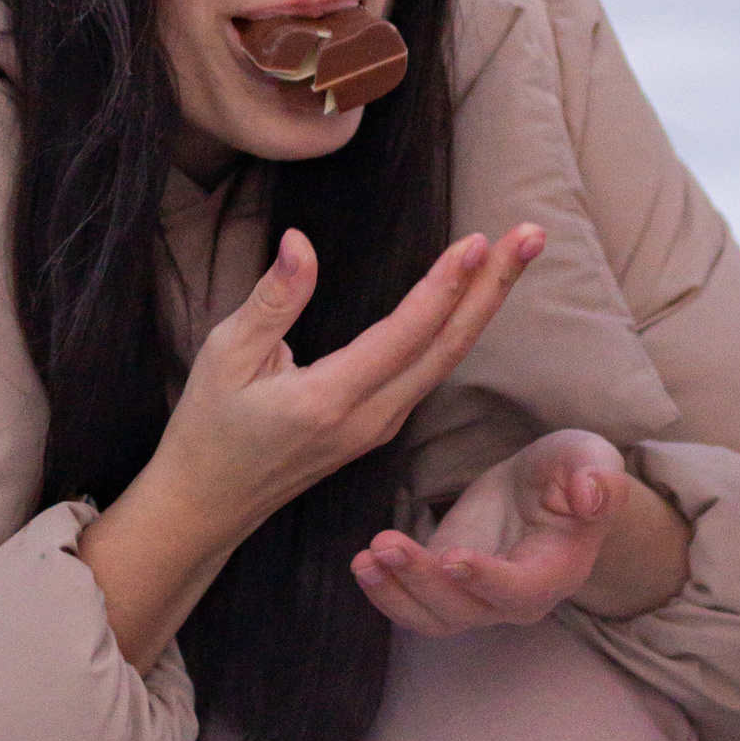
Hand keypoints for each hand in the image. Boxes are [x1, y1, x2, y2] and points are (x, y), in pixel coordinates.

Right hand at [80, 220, 545, 666]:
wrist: (206, 504)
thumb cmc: (209, 426)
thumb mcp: (224, 355)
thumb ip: (273, 300)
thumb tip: (302, 242)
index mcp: (329, 399)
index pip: (405, 336)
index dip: (445, 287)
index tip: (477, 241)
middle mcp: (368, 419)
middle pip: (448, 348)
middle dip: (494, 288)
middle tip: (533, 236)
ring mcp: (379, 428)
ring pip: (446, 360)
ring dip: (484, 304)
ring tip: (518, 254)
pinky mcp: (378, 428)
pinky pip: (430, 372)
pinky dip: (459, 327)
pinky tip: (475, 295)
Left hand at [352, 429, 629, 632]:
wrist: (546, 486)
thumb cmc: (573, 472)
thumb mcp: (592, 458)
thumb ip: (599, 478)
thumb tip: (590, 495)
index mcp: (557, 572)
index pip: (521, 590)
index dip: (488, 580)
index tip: (453, 557)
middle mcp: (515, 599)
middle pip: (466, 610)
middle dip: (422, 582)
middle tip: (385, 545)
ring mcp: (477, 597)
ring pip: (433, 616)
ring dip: (394, 593)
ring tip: (365, 559)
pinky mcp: (446, 582)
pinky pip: (413, 603)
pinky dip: (385, 589)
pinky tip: (362, 561)